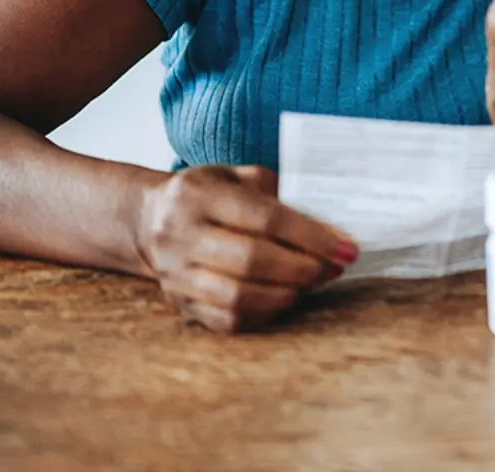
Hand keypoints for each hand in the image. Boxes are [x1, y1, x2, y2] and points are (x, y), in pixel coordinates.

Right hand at [134, 165, 357, 332]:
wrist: (147, 220)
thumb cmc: (207, 194)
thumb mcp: (234, 175)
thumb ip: (275, 192)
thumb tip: (325, 226)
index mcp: (198, 195)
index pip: (264, 217)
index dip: (311, 235)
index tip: (346, 246)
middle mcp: (180, 236)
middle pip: (251, 259)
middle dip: (303, 267)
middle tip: (334, 267)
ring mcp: (176, 274)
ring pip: (237, 295)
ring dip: (286, 292)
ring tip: (312, 282)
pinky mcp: (179, 304)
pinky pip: (226, 319)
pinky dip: (264, 312)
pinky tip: (284, 298)